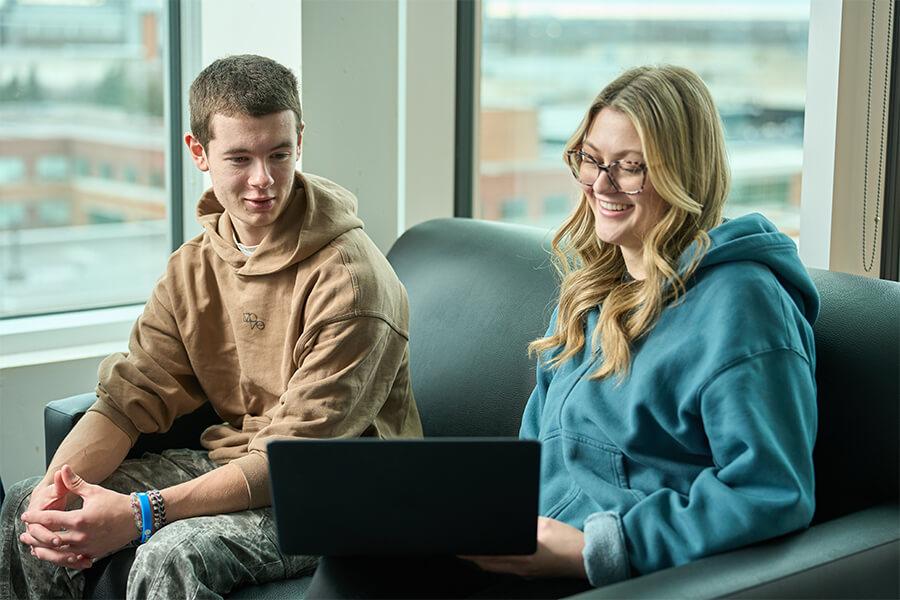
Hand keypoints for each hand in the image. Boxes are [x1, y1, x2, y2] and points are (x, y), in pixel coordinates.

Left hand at [20, 465, 136, 569]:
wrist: (137, 518)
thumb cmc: (116, 503)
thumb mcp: (94, 491)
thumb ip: (75, 483)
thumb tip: (63, 469)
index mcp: (79, 519)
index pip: (50, 519)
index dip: (35, 517)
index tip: (26, 516)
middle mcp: (81, 536)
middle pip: (50, 540)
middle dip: (35, 538)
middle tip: (25, 536)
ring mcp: (87, 547)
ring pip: (59, 553)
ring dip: (45, 550)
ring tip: (35, 549)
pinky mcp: (93, 553)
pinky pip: (73, 559)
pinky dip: (61, 558)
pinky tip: (56, 555)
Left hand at [461, 517, 587, 578]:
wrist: (587, 557)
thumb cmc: (569, 542)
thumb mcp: (544, 525)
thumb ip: (523, 522)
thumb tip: (507, 517)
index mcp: (523, 556)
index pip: (489, 556)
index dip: (472, 552)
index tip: (460, 546)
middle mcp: (521, 567)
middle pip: (488, 565)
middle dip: (471, 557)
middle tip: (459, 548)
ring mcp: (526, 573)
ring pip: (496, 569)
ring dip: (482, 561)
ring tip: (471, 552)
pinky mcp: (531, 573)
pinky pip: (506, 570)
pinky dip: (495, 564)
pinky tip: (494, 557)